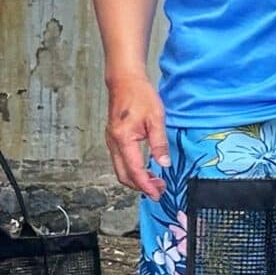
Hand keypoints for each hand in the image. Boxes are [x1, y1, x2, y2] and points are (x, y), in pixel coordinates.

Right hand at [105, 74, 166, 198]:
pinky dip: (132, 170)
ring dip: (136, 179)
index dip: (146, 185)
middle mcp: (113, 143)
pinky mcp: (113, 139)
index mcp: (123, 139)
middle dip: (141, 187)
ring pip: (120, 169)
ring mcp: (111, 141)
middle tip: (159, 190)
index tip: (157, 194)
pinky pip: (120, 161)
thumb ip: (159, 142)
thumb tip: (164, 164)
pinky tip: (145, 169)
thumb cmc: (140, 95)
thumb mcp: (156, 118)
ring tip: (155, 181)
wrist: (124, 80)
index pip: (134, 170)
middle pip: (123, 175)